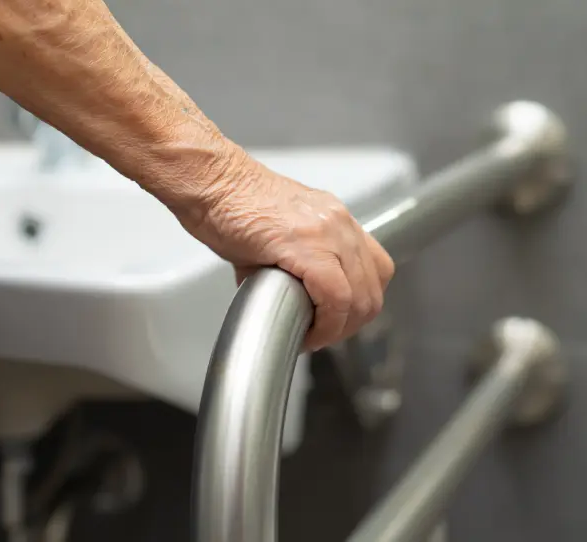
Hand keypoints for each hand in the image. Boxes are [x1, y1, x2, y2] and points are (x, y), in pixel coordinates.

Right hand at [177, 150, 394, 351]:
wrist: (211, 182)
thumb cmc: (230, 204)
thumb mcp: (275, 234)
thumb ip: (290, 264)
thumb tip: (282, 299)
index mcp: (335, 219)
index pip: (375, 269)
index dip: (358, 305)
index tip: (334, 323)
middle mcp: (339, 223)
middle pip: (373, 290)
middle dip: (349, 325)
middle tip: (321, 334)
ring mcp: (327, 231)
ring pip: (360, 298)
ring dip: (338, 329)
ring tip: (312, 335)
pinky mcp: (306, 245)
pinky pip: (336, 297)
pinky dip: (325, 325)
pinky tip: (304, 331)